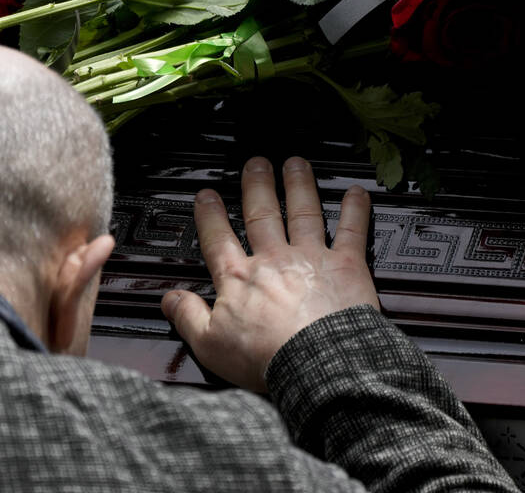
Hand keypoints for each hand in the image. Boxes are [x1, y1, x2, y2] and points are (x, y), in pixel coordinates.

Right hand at [160, 156, 378, 392]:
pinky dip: (355, 210)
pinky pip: (351, 231)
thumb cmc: (267, 358)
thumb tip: (168, 300)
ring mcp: (311, 257)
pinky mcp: (346, 265)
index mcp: (239, 278)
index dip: (210, 215)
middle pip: (262, 214)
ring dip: (299, 186)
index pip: (218, 238)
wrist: (318, 362)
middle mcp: (274, 259)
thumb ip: (188, 317)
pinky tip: (356, 192)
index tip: (207, 195)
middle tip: (256, 163)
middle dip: (257, 186)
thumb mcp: (210, 345)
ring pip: (303, 212)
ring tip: (296, 164)